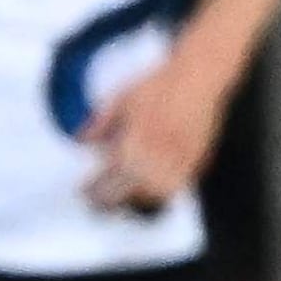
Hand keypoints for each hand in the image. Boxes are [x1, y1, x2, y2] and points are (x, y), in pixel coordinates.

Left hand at [80, 48, 232, 213]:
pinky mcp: (197, 159)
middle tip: (98, 203)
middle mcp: (159, 151)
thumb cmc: (160, 85)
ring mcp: (181, 158)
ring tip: (123, 200)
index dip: (96, 188)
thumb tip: (80, 141)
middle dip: (112, 200)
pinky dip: (161, 192)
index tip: (84, 192)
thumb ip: (99, 122)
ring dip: (137, 200)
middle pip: (132, 189)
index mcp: (137, 136)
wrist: (200, 77)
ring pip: (157, 193)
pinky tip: (149, 190)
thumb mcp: (121, 97)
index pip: (111, 173)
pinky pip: (178, 186)